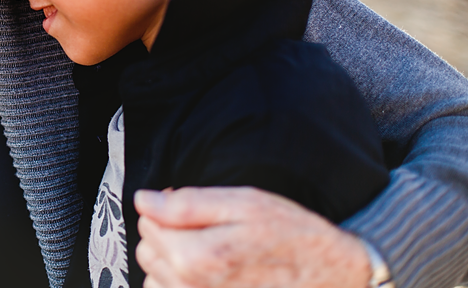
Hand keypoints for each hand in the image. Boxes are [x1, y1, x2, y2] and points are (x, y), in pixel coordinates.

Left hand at [134, 187, 370, 287]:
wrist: (336, 278)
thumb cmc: (294, 238)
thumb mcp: (245, 203)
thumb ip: (187, 204)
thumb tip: (144, 201)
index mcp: (198, 258)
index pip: (148, 224)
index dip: (166, 208)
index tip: (192, 208)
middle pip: (147, 252)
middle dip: (167, 234)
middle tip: (205, 228)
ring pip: (155, 279)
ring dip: (170, 262)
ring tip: (209, 252)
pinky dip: (181, 284)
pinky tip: (210, 274)